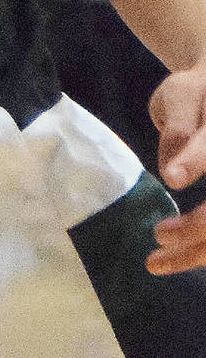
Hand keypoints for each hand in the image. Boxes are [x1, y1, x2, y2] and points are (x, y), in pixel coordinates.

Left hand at [150, 65, 205, 270]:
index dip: (194, 161)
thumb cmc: (196, 94)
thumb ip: (178, 127)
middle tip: (157, 237)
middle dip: (196, 230)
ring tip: (157, 263)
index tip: (172, 178)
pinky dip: (202, 251)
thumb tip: (173, 175)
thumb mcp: (182, 95)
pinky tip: (180, 258)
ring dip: (198, 252)